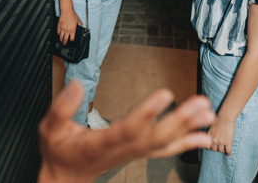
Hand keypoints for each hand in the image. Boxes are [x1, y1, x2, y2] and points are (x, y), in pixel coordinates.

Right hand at [38, 81, 215, 182]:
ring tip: (207, 114)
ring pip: (163, 143)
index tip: (164, 94)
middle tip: (200, 103)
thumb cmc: (59, 151)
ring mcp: (132, 154)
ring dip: (188, 129)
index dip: (146, 113)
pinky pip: (165, 150)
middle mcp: (121, 150)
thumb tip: (76, 84)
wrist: (66, 178)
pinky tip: (203, 137)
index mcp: (100, 144)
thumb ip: (61, 107)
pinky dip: (186, 143)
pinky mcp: (137, 153)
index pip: (127, 129)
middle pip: (155, 137)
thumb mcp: (49, 128)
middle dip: (179, 120)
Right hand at [57, 9, 81, 43]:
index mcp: (72, 30)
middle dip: (64, 42)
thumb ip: (79, 23)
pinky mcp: (59, 26)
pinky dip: (58, 33)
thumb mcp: (78, 19)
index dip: (71, 40)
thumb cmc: (72, 15)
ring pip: (61, 36)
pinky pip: (58, 31)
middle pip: (65, 39)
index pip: (72, 38)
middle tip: (64, 43)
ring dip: (61, 39)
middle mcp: (67, 30)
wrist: (67, 11)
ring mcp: (62, 28)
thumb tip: (81, 25)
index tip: (71, 40)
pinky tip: (59, 34)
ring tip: (61, 40)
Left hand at [206, 115, 234, 154]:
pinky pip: (228, 151)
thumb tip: (210, 138)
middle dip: (216, 148)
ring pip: (221, 150)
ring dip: (222, 150)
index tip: (212, 147)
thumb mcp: (211, 127)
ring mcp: (221, 142)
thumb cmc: (218, 120)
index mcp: (209, 136)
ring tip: (224, 149)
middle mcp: (214, 140)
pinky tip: (229, 153)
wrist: (225, 117)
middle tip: (218, 148)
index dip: (210, 147)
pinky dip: (229, 153)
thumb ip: (210, 133)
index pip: (207, 146)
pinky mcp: (228, 142)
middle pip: (214, 149)